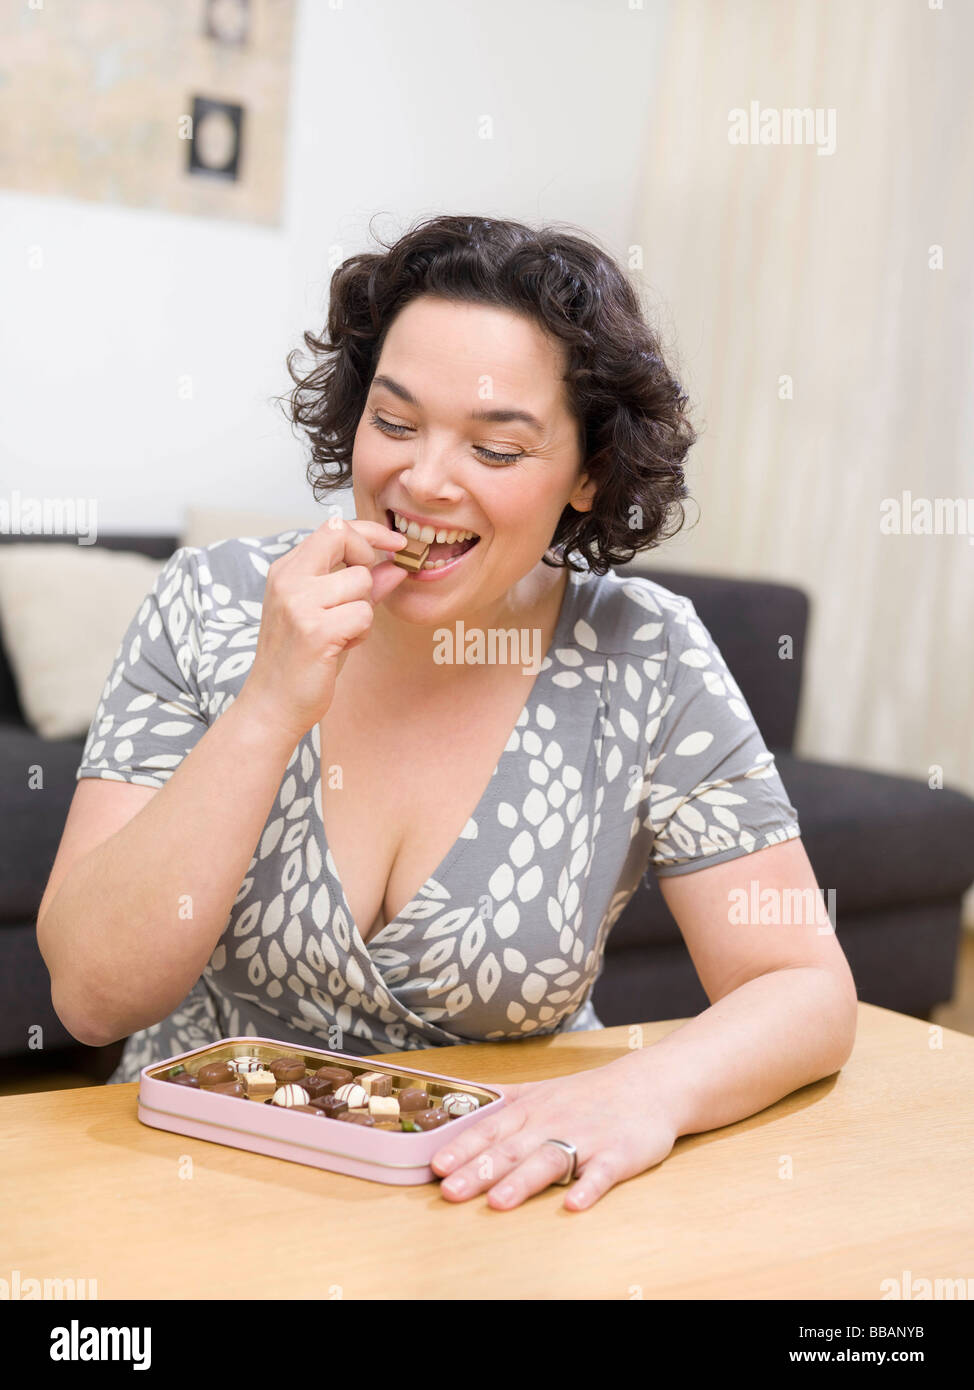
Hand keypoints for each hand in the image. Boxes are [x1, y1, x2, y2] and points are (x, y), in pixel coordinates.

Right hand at [238, 517, 407, 744]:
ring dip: (363, 611)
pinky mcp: (314, 630)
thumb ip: (361, 587)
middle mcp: (288, 580)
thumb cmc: (302, 660)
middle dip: (367, 562)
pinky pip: (363, 614)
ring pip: (362, 582)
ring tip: (342, 633)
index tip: (396, 544)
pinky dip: (361, 633)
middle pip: (344, 539)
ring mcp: (298, 603)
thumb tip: (396, 565)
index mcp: (287, 570)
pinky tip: (340, 647)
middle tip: (362, 594)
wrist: (272, 704)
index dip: (370, 531)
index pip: (333, 527)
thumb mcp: (331, 614)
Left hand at [430, 1060, 679, 1211]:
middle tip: (451, 1191)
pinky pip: (602, 1174)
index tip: (438, 1165)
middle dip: (480, 1170)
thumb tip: (460, 1101)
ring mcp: (586, 1138)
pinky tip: (574, 1204)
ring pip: (550, 1160)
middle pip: (512, 1149)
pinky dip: (589, 1188)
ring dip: (523, 1182)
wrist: (650, 1085)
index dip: (463, 1147)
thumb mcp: (542, 1089)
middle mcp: (553, 1122)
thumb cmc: (590, 1093)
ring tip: (499, 1203)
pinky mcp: (618, 1155)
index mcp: (532, 1109)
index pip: (491, 1129)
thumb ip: (503, 1100)